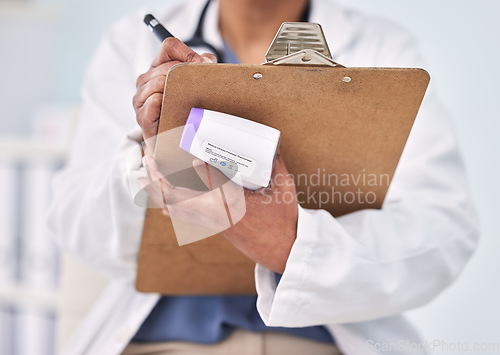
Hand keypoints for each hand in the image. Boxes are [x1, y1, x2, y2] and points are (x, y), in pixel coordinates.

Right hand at [133, 38, 215, 146]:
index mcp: (157, 68)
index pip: (169, 46)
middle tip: (200, 87)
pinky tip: (172, 110)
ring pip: (159, 82)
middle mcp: (145, 81)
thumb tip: (206, 60)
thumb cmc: (184, 113)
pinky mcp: (142, 117)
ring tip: (185, 102)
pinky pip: (153, 101)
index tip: (203, 65)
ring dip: (176, 90)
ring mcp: (141, 99)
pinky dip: (164, 103)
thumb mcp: (195, 87)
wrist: (176, 144)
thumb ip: (201, 68)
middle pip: (166, 65)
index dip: (188, 53)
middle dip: (186, 75)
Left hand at [140, 150, 298, 273]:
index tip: (185, 155)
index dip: (196, 168)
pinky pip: (183, 216)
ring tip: (145, 174)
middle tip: (146, 157)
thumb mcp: (282, 189)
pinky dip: (169, 205)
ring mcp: (212, 222)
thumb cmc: (283, 220)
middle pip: (173, 200)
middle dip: (154, 179)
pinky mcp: (213, 226)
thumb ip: (275, 163)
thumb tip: (270, 142)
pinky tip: (163, 201)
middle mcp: (215, 214)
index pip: (205, 183)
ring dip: (157, 191)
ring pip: (174, 209)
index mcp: (232, 203)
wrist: (283, 251)